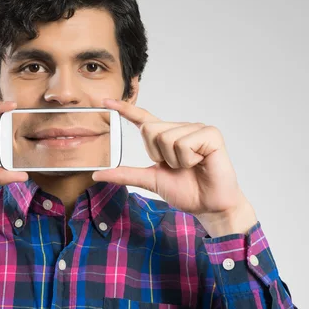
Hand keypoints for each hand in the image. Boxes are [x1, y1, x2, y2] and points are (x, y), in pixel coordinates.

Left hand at [92, 99, 256, 236]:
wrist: (209, 207)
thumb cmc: (186, 191)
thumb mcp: (150, 180)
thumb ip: (125, 174)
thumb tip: (97, 174)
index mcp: (165, 136)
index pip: (142, 118)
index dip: (125, 109)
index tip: (106, 101)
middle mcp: (180, 127)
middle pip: (150, 130)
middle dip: (159, 155)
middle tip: (177, 167)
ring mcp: (196, 128)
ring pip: (166, 138)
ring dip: (175, 160)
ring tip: (191, 166)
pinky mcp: (210, 134)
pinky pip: (184, 142)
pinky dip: (188, 159)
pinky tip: (201, 162)